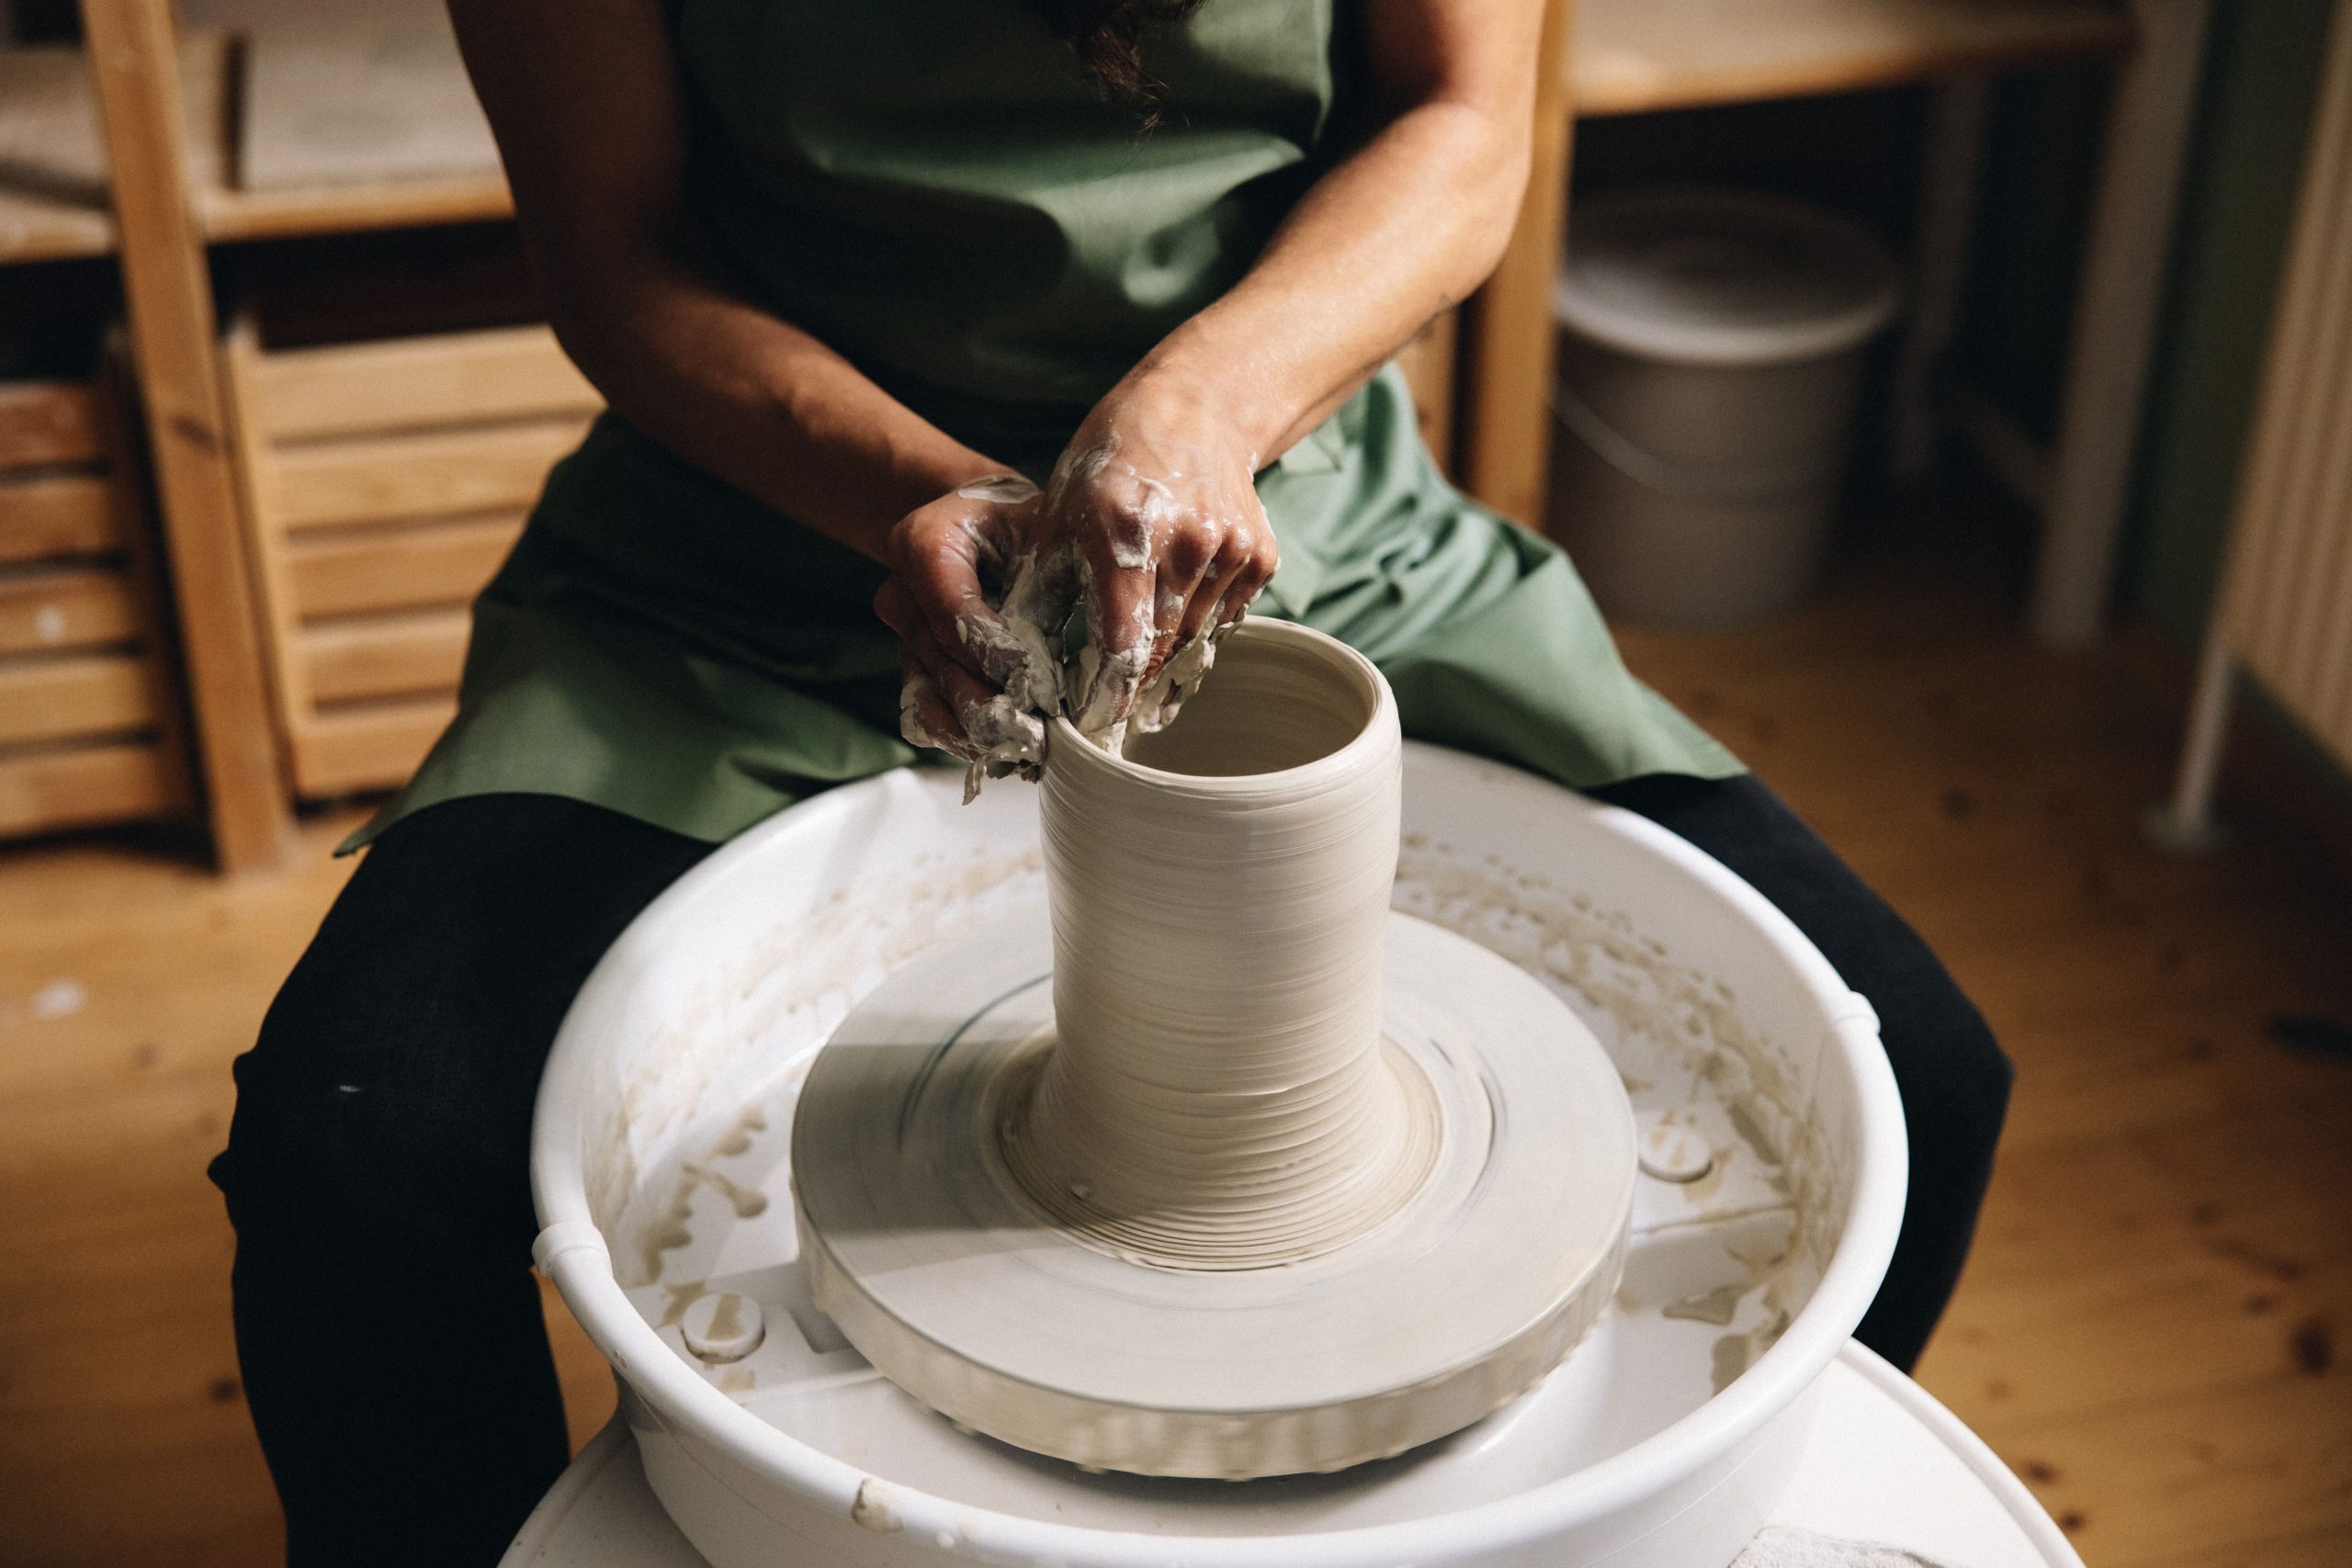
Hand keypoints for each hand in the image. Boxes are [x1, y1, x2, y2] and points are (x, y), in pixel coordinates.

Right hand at [874, 474, 1072, 780]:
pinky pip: (925, 717)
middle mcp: (901, 592)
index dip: (992, 652)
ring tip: (1029, 751)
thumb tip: (1102, 651)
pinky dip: (965, 739)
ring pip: (930, 698)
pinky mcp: (913, 670)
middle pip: (940, 661)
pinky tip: (1008, 751)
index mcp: (924, 542)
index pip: (950, 609)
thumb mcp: (1052, 532)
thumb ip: (1058, 581)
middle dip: (992, 703)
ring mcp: (902, 636)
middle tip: (1040, 735)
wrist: (997, 531)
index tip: (1039, 684)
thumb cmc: (1032, 527)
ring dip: (979, 731)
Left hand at [1044, 375, 1278, 736]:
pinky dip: (1195, 628)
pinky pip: (1223, 619)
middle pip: (1160, 649)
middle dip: (1130, 686)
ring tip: (1131, 673)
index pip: (1123, 641)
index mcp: (1123, 530)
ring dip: (1162, 660)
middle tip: (1103, 715)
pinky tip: (1171, 613)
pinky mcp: (1261, 557)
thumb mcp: (1058, 515)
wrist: (1195, 409)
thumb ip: (1042, 590)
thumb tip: (1016, 666)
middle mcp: (1185, 541)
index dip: (1108, 695)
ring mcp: (1230, 549)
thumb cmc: (1110, 464)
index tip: (1090, 728)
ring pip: (1193, 640)